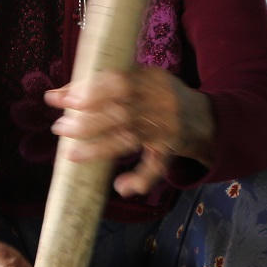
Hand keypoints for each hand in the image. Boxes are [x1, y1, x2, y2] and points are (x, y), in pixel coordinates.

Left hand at [44, 67, 215, 196]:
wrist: (207, 119)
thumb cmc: (163, 98)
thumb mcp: (145, 81)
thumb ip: (110, 84)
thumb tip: (61, 95)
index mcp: (151, 79)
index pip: (115, 81)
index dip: (86, 90)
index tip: (59, 98)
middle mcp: (161, 101)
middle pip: (120, 111)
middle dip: (86, 119)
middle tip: (59, 127)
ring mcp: (167, 126)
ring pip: (130, 138)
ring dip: (99, 147)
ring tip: (72, 153)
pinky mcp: (171, 148)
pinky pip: (154, 166)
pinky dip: (139, 179)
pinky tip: (122, 187)